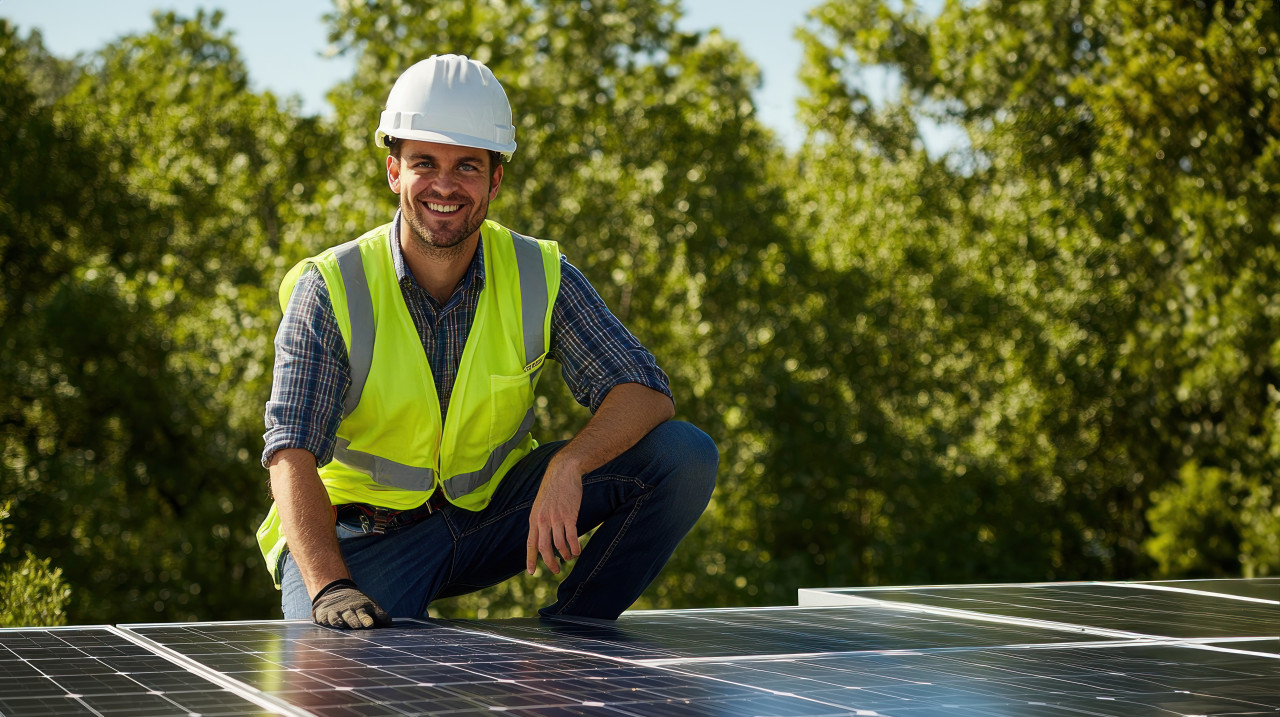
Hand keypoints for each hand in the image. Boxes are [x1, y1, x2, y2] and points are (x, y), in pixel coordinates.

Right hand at [311, 579, 391, 628]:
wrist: (335, 590)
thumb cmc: (356, 602)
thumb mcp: (369, 604)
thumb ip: (379, 614)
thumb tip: (389, 622)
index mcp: (360, 608)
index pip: (364, 614)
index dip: (367, 619)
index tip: (370, 624)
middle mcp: (347, 610)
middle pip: (351, 617)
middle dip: (354, 621)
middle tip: (358, 625)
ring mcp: (335, 613)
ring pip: (336, 618)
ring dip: (339, 621)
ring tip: (341, 624)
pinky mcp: (324, 615)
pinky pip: (324, 619)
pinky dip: (324, 620)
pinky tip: (325, 623)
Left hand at [526, 459, 583, 574]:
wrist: (563, 472)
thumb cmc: (553, 488)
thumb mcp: (541, 504)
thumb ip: (540, 520)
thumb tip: (543, 536)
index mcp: (534, 519)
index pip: (531, 543)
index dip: (530, 559)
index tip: (531, 572)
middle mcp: (543, 521)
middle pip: (544, 548)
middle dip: (550, 562)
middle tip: (556, 570)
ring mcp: (556, 519)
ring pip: (559, 545)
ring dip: (565, 555)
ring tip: (569, 558)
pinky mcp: (569, 515)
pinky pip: (571, 537)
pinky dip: (575, 547)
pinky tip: (578, 551)